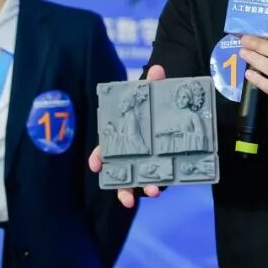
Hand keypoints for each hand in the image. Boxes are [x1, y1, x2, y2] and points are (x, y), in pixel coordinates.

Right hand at [87, 64, 166, 207]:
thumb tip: (158, 69)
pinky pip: (156, 182)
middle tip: (126, 197)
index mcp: (120, 138)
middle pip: (119, 174)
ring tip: (152, 193)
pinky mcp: (159, 171)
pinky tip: (163, 190)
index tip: (95, 165)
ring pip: (136, 184)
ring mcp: (143, 165)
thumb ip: (153, 84)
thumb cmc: (153, 105)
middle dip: (121, 187)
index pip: (105, 150)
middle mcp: (128, 155)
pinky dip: (158, 187)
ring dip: (141, 192)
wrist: (171, 113)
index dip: (99, 159)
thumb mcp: (152, 94)